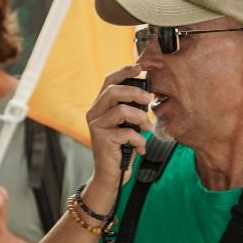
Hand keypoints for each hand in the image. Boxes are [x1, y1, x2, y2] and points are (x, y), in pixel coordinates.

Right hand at [83, 65, 151, 191]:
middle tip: (149, 100)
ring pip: (121, 110)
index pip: (109, 81)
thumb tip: (147, 93)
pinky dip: (139, 140)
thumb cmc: (122, 148)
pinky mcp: (102, 139)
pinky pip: (127, 132)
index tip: (140, 66)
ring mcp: (96, 126)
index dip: (124, 71)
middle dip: (135, 92)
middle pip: (113, 91)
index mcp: (100, 106)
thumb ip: (130, 109)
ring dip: (140, 118)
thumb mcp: (126, 124)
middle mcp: (94, 113)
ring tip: (146, 128)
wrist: (111, 175)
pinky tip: (139, 148)